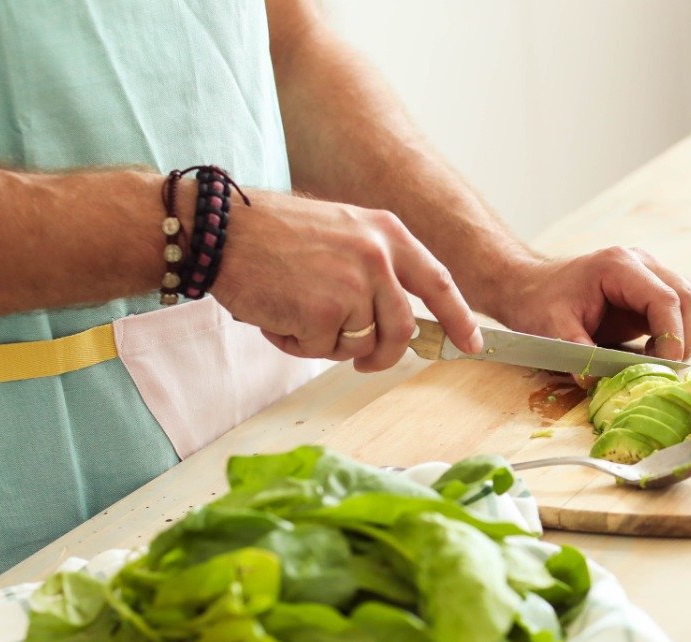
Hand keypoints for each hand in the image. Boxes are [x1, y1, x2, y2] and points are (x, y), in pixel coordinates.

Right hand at [211, 192, 481, 371]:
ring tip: (295, 311)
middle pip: (403, 329)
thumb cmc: (272, 235)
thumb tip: (403, 319)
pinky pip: (321, 350)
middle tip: (363, 363)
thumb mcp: (341, 232)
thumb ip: (375, 267)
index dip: (459, 316)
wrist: (218, 230)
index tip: (472, 342)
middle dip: (384, 354)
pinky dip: (296, 343)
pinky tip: (276, 313)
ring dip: (327, 343)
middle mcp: (377, 256)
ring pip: (360, 344)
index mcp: (387, 233)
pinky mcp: (324, 312)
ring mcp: (353, 284)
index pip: (438, 281)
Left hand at [493, 247, 690, 368]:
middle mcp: (643, 263)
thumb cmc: (541, 302)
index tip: (665, 367)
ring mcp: (653, 273)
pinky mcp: (656, 290)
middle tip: (665, 369)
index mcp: (619, 266)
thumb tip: (594, 381)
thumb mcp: (552, 327)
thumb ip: (576, 351)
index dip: (673, 336)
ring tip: (661, 360)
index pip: (666, 299)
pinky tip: (661, 351)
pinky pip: (689, 308)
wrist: (534, 287)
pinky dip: (686, 332)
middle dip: (686, 339)